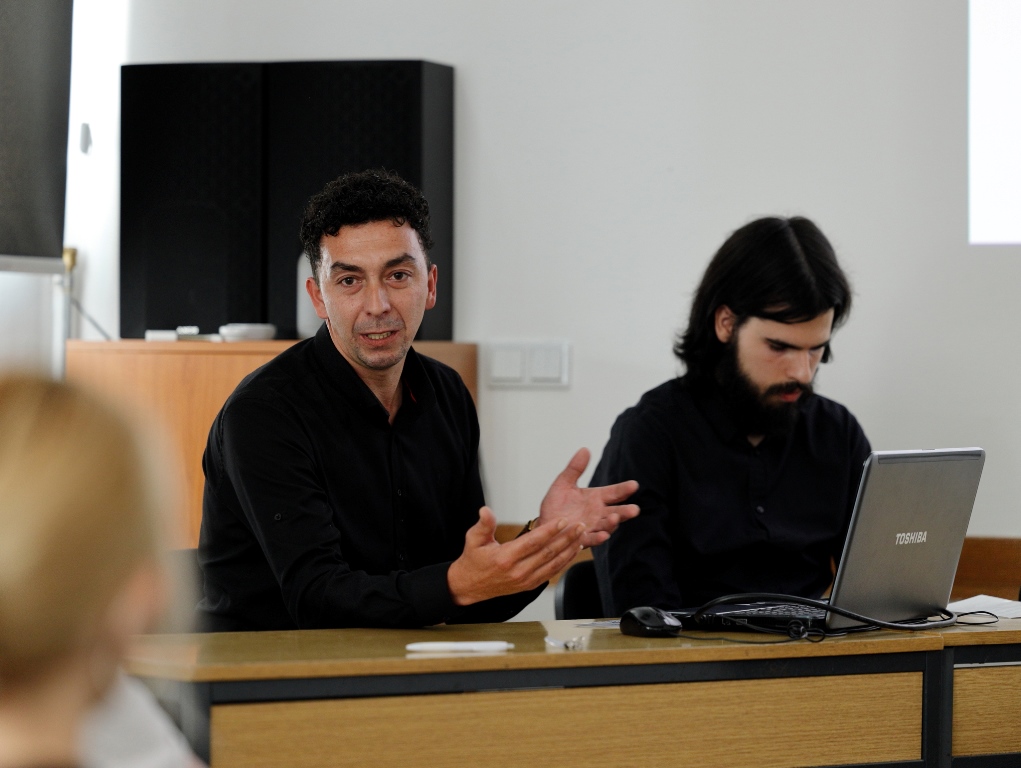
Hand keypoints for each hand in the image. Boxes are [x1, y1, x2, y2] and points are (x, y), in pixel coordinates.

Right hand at [447, 506, 584, 605]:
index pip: (533, 542)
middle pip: (548, 553)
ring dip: (569, 549)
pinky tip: (572, 551)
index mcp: (505, 558)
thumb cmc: (473, 560)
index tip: (562, 520)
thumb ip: (483, 524)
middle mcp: (518, 571)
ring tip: (581, 536)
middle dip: (566, 538)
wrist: (470, 586)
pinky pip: (551, 572)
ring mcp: (526, 580)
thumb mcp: (473, 539)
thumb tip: (485, 510)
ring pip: (553, 563)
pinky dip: (564, 562)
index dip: (550, 530)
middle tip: (580, 525)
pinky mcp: (530, 585)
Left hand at [536, 448, 638, 547]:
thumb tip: (584, 449)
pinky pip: (592, 539)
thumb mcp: (563, 483)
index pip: (614, 493)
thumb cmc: (555, 504)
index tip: (634, 485)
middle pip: (616, 511)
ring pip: (606, 525)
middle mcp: (597, 513)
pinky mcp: (582, 538)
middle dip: (625, 511)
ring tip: (615, 518)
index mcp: (596, 498)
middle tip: (634, 510)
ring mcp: (591, 526)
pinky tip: (603, 535)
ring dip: (612, 523)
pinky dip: (598, 537)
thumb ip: (574, 468)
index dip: (624, 489)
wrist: (544, 524)